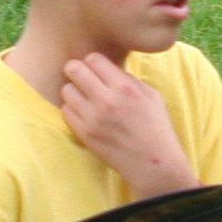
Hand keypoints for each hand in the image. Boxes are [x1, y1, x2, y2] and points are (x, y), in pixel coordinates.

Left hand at [59, 54, 196, 198]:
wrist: (153, 163)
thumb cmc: (156, 127)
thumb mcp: (151, 95)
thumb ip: (129, 79)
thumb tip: (108, 69)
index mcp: (124, 87)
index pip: (93, 59)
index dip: (93, 62)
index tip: (96, 69)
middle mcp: (106, 99)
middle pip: (74, 69)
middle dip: (76, 70)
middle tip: (81, 77)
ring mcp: (93, 118)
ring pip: (66, 90)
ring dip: (74, 90)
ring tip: (84, 97)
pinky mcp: (85, 134)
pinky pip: (66, 111)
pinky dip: (72, 109)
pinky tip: (84, 113)